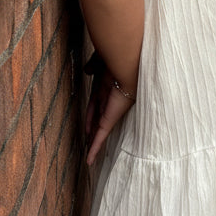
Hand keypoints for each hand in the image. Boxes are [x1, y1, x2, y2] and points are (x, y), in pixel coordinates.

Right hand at [82, 51, 135, 165]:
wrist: (128, 60)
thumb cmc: (115, 55)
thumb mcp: (101, 59)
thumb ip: (94, 65)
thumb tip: (87, 70)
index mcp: (106, 84)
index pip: (97, 100)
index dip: (92, 110)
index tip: (90, 116)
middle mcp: (109, 98)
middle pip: (99, 116)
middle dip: (95, 126)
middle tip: (91, 136)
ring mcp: (110, 108)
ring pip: (100, 128)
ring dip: (95, 139)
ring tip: (90, 152)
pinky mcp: (111, 117)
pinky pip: (101, 135)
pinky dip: (94, 148)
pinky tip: (89, 160)